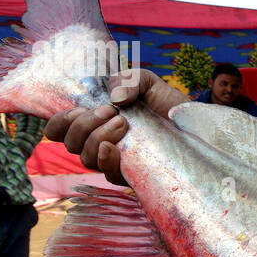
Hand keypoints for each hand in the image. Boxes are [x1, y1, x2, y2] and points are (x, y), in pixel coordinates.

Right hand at [43, 69, 187, 185]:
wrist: (198, 124)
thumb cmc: (168, 105)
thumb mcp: (147, 82)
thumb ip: (128, 79)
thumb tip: (115, 98)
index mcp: (96, 122)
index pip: (60, 130)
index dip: (57, 124)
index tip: (75, 110)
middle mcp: (102, 143)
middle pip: (71, 144)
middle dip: (82, 125)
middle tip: (109, 110)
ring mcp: (118, 162)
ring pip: (87, 159)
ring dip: (97, 137)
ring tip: (122, 122)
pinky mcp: (134, 176)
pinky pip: (109, 175)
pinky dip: (105, 160)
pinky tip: (113, 147)